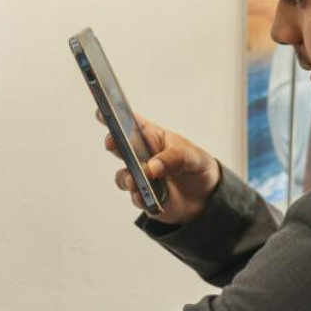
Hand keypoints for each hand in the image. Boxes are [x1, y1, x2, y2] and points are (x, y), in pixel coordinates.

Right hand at [99, 113, 220, 225]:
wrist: (206, 198)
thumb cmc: (197, 166)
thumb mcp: (192, 156)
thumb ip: (174, 158)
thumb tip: (151, 167)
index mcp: (152, 137)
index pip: (132, 122)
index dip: (116, 115)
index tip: (103, 111)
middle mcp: (142, 156)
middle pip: (120, 147)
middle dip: (113, 143)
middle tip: (113, 142)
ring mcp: (141, 177)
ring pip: (124, 176)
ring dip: (126, 177)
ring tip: (134, 180)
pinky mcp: (144, 197)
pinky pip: (135, 197)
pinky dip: (138, 197)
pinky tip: (144, 196)